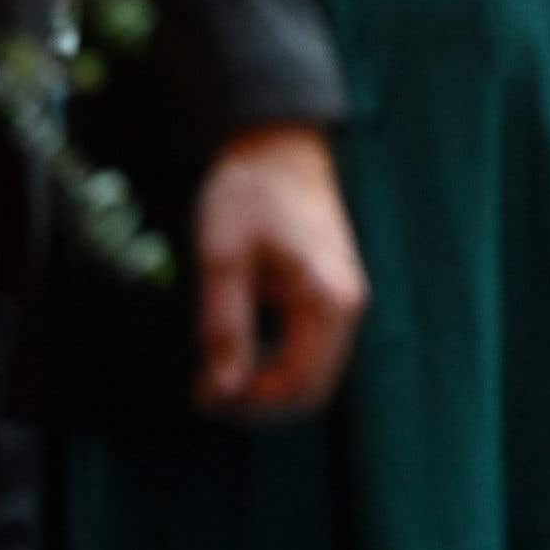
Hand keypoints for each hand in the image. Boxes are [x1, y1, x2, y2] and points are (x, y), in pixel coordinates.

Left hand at [191, 125, 365, 417]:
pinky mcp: (332, 294)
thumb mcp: (223, 260)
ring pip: (312, 373)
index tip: (201, 394)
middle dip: (258, 402)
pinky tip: (239, 349)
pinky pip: (310, 350)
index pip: (299, 385)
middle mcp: (348, 307)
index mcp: (328, 300)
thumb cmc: (249, 195)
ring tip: (215, 372)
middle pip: (312, 389)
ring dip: (266, 385)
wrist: (280, 145)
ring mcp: (344, 301)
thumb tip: (222, 394)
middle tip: (203, 390)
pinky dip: (275, 363)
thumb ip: (225, 329)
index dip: (249, 404)